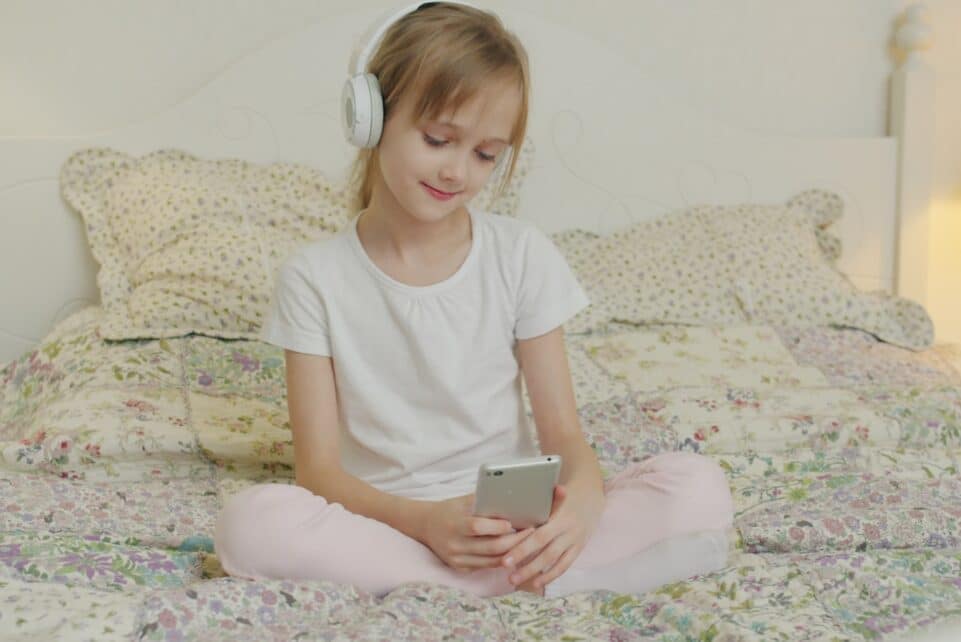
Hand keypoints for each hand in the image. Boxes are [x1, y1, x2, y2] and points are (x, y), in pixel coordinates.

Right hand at [420, 493, 536, 573]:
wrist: (426, 526)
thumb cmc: (450, 510)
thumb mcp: (463, 501)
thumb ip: (484, 502)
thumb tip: (512, 500)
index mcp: (455, 524)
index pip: (479, 527)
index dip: (498, 527)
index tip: (515, 522)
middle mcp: (455, 544)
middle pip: (491, 547)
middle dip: (514, 541)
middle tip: (531, 533)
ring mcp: (457, 559)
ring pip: (492, 561)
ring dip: (512, 553)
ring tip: (526, 543)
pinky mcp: (459, 568)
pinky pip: (486, 567)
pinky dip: (501, 560)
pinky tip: (512, 552)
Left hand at [500, 484, 603, 590]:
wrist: (592, 497)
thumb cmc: (566, 495)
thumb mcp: (555, 495)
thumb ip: (540, 502)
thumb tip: (516, 503)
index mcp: (561, 517)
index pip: (539, 537)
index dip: (522, 550)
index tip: (505, 560)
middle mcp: (569, 531)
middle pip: (546, 552)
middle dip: (526, 566)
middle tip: (508, 576)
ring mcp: (575, 541)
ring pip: (555, 562)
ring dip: (536, 574)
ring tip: (516, 582)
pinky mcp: (579, 548)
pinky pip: (565, 565)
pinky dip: (552, 575)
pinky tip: (537, 583)